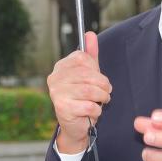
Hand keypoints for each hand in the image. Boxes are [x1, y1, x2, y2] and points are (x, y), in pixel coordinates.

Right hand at [47, 31, 111, 152]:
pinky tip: (93, 112)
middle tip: (106, 92)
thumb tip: (90, 34)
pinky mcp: (63, 108)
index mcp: (60, 67)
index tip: (98, 78)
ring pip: (90, 90)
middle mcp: (55, 79)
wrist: (75, 126)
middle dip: (102, 84)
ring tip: (102, 100)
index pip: (81, 58)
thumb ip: (90, 55)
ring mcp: (57, 93)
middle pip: (88, 75)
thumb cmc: (82, 98)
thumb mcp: (88, 74)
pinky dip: (97, 110)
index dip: (95, 69)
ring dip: (102, 97)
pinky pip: (89, 106)